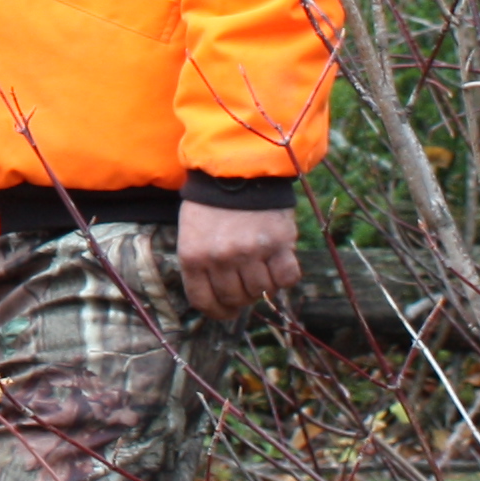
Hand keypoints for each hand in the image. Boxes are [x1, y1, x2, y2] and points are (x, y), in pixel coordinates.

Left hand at [176, 197, 302, 321]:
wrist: (236, 168)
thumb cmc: (211, 204)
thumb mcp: (192, 235)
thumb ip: (201, 268)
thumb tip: (221, 304)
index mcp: (193, 257)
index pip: (204, 303)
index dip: (218, 312)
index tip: (227, 310)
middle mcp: (220, 258)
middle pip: (235, 299)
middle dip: (242, 296)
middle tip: (247, 280)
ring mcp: (250, 251)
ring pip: (262, 291)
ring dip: (263, 284)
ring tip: (261, 265)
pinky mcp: (277, 243)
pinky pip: (286, 278)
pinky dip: (285, 276)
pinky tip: (279, 262)